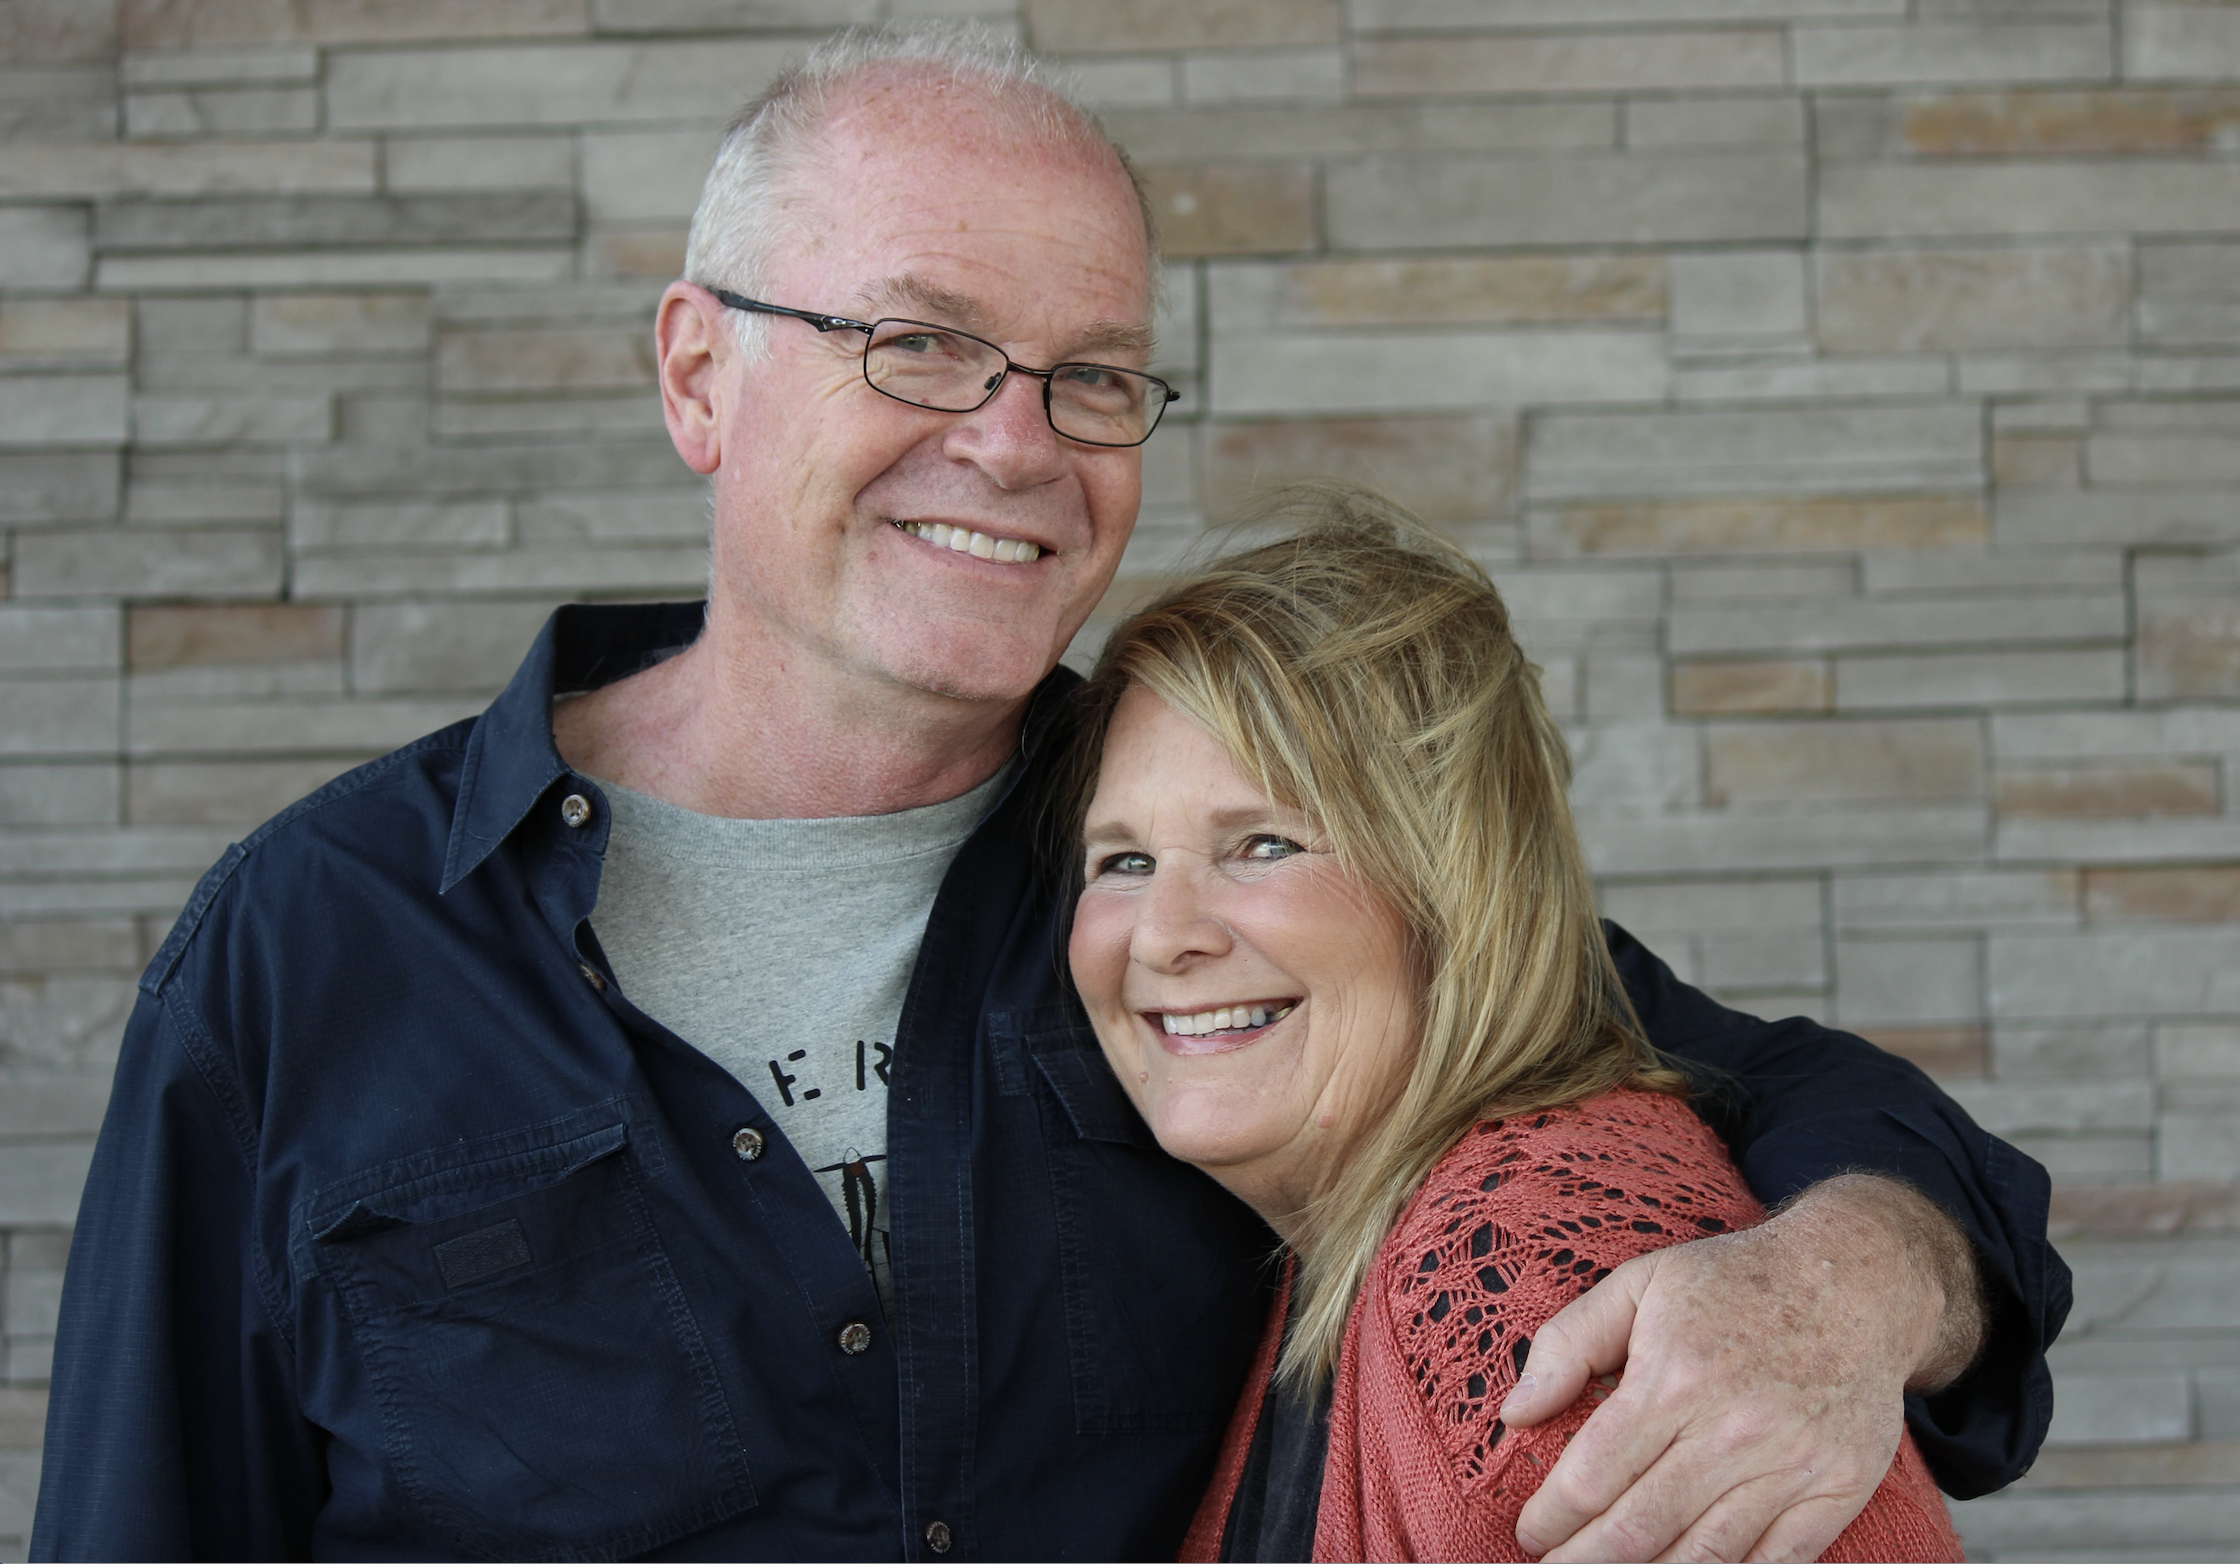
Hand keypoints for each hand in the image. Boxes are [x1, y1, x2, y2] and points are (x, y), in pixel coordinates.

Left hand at [1502, 1174, 1982, 1562]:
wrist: (1856, 1281)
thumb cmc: (1733, 1282)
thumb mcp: (1639, 1284)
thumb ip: (1567, 1343)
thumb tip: (1515, 1414)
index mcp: (1673, 1379)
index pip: (1593, 1476)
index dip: (1552, 1518)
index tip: (1531, 1533)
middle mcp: (1731, 1431)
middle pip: (1638, 1529)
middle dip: (1584, 1562)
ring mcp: (1789, 1468)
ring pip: (1702, 1558)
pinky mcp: (1836, 1492)